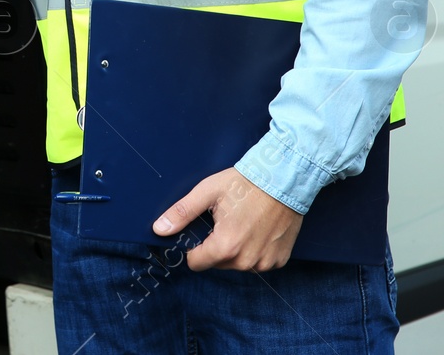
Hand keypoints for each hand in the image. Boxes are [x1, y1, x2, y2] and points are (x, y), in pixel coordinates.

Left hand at [152, 166, 303, 271]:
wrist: (284, 179)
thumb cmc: (245, 183)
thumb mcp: (208, 192)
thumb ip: (182, 213)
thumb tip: (159, 229)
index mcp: (226, 246)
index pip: (196, 263)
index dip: (194, 247)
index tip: (202, 231)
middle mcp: (246, 261)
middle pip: (217, 263)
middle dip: (215, 246)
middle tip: (225, 221)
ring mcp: (265, 262)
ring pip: (237, 264)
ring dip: (235, 249)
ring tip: (242, 223)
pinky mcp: (279, 260)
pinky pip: (258, 262)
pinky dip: (254, 250)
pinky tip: (257, 230)